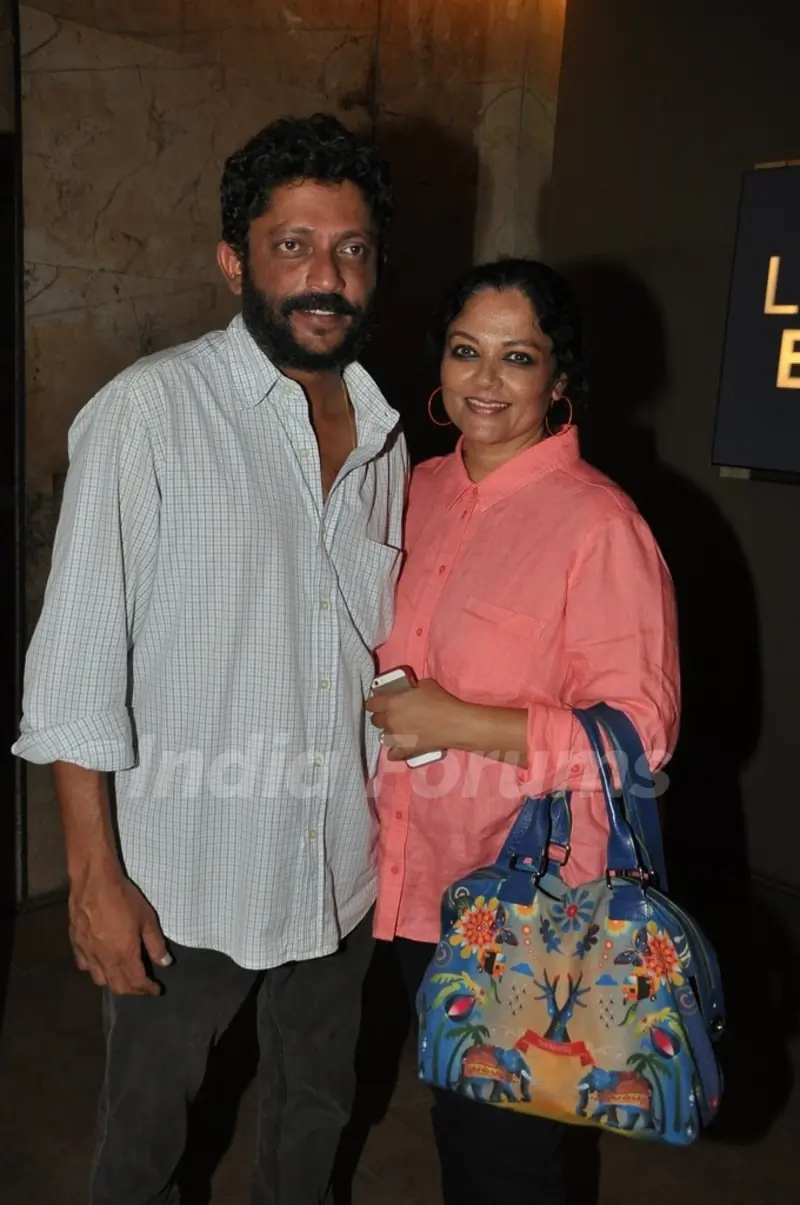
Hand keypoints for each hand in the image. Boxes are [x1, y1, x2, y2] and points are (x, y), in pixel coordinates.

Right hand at [68, 871, 171, 995]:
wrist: (94, 882)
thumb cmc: (124, 898)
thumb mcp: (147, 918)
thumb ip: (156, 943)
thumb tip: (165, 963)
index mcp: (124, 954)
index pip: (136, 982)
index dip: (147, 989)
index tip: (156, 990)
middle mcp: (104, 959)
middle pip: (117, 986)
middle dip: (132, 991)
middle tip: (142, 987)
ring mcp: (87, 953)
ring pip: (99, 980)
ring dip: (113, 983)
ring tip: (123, 977)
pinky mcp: (76, 944)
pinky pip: (84, 965)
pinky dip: (95, 970)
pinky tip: (101, 963)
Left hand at [365, 677, 464, 760]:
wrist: (454, 723)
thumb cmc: (440, 701)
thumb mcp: (425, 685)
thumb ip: (411, 689)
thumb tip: (409, 691)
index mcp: (391, 703)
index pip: (371, 704)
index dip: (374, 703)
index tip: (379, 703)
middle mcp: (389, 720)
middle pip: (375, 721)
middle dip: (382, 717)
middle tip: (392, 715)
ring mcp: (395, 737)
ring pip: (383, 737)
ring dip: (389, 733)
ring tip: (399, 731)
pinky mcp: (405, 750)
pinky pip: (392, 754)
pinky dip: (395, 751)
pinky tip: (401, 747)